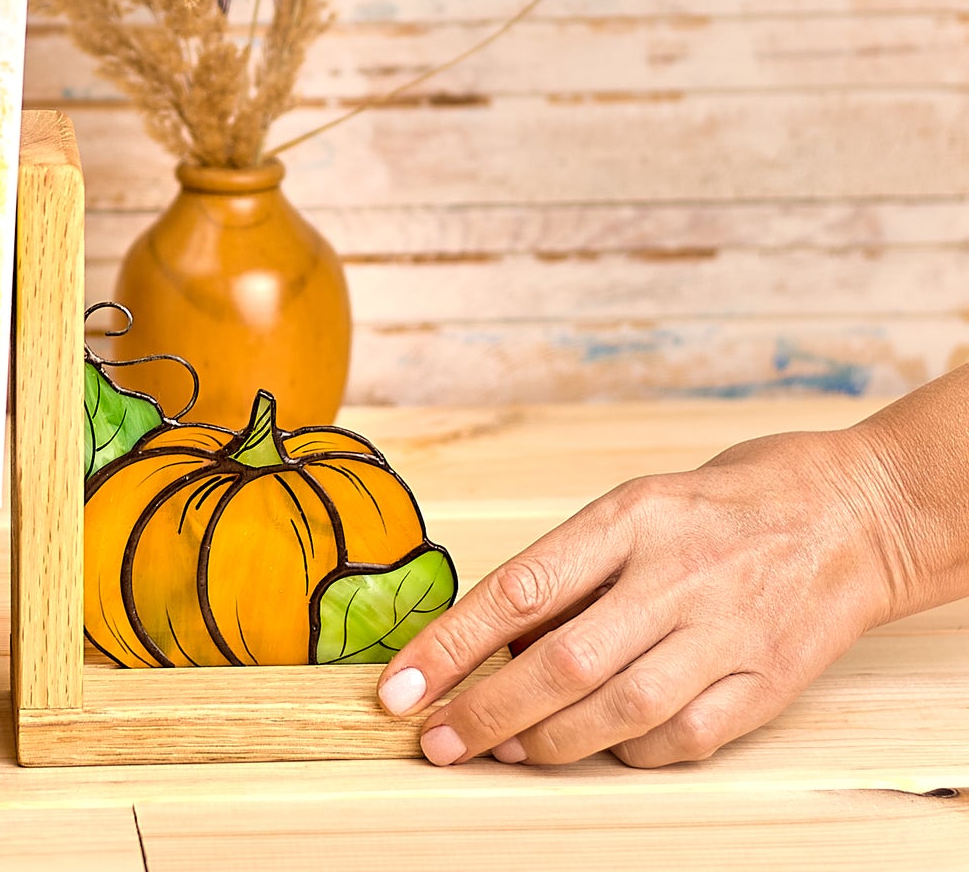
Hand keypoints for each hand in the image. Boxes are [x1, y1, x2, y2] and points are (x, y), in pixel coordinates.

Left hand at [377, 426, 906, 766]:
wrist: (854, 511)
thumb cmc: (724, 503)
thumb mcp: (638, 504)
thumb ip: (575, 569)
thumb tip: (497, 642)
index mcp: (630, 517)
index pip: (520, 589)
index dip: (451, 645)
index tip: (401, 687)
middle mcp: (675, 574)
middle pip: (562, 662)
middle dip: (485, 712)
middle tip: (437, 741)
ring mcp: (727, 632)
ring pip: (618, 712)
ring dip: (546, 743)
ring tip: (501, 750)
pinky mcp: (768, 682)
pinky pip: (682, 739)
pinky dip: (627, 752)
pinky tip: (597, 748)